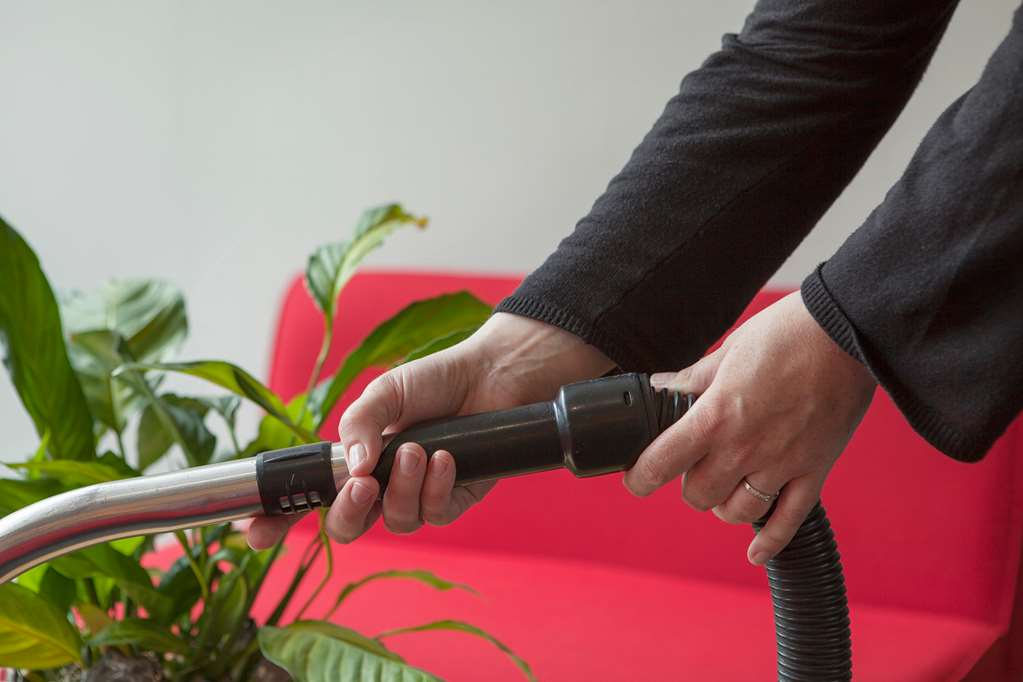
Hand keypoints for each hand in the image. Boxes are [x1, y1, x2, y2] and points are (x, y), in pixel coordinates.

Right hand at [248, 312, 613, 548]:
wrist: (490, 375)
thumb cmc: (434, 380)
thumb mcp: (384, 393)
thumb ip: (358, 424)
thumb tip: (352, 468)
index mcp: (352, 461)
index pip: (306, 500)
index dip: (276, 521)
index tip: (255, 529)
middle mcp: (380, 485)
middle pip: (347, 528)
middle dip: (347, 515)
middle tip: (361, 486)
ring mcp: (416, 496)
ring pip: (394, 524)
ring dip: (403, 488)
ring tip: (418, 449)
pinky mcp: (452, 500)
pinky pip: (434, 516)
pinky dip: (436, 487)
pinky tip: (446, 458)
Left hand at [623, 292, 875, 564]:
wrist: (849, 332)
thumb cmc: (787, 333)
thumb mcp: (729, 350)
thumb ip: (693, 378)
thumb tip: (661, 387)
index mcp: (716, 416)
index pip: (661, 463)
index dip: (640, 477)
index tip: (635, 479)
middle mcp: (744, 448)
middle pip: (698, 495)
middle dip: (689, 486)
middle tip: (694, 469)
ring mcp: (781, 464)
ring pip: (736, 512)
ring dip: (724, 504)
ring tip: (726, 487)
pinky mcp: (814, 471)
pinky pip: (788, 521)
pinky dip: (769, 542)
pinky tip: (754, 552)